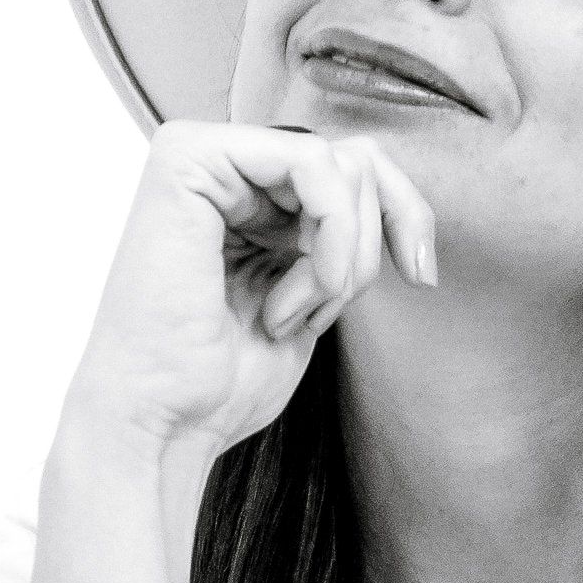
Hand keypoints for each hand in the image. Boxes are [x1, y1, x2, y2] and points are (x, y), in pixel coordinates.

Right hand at [65, 120, 436, 465]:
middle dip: (370, 243)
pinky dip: (330, 235)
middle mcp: (223, 167)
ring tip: (289, 315)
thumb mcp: (313, 294)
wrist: (160, 426)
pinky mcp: (188, 159)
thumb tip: (401, 200)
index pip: (355, 166)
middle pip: (356, 159)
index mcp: (247, 195)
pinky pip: (313, 163)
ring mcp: (201, 155)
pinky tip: (287, 301)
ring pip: (341, 163)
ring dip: (343, 255)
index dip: (404, 216)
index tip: (422, 276)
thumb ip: (341, 234)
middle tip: (325, 310)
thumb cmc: (222, 381)